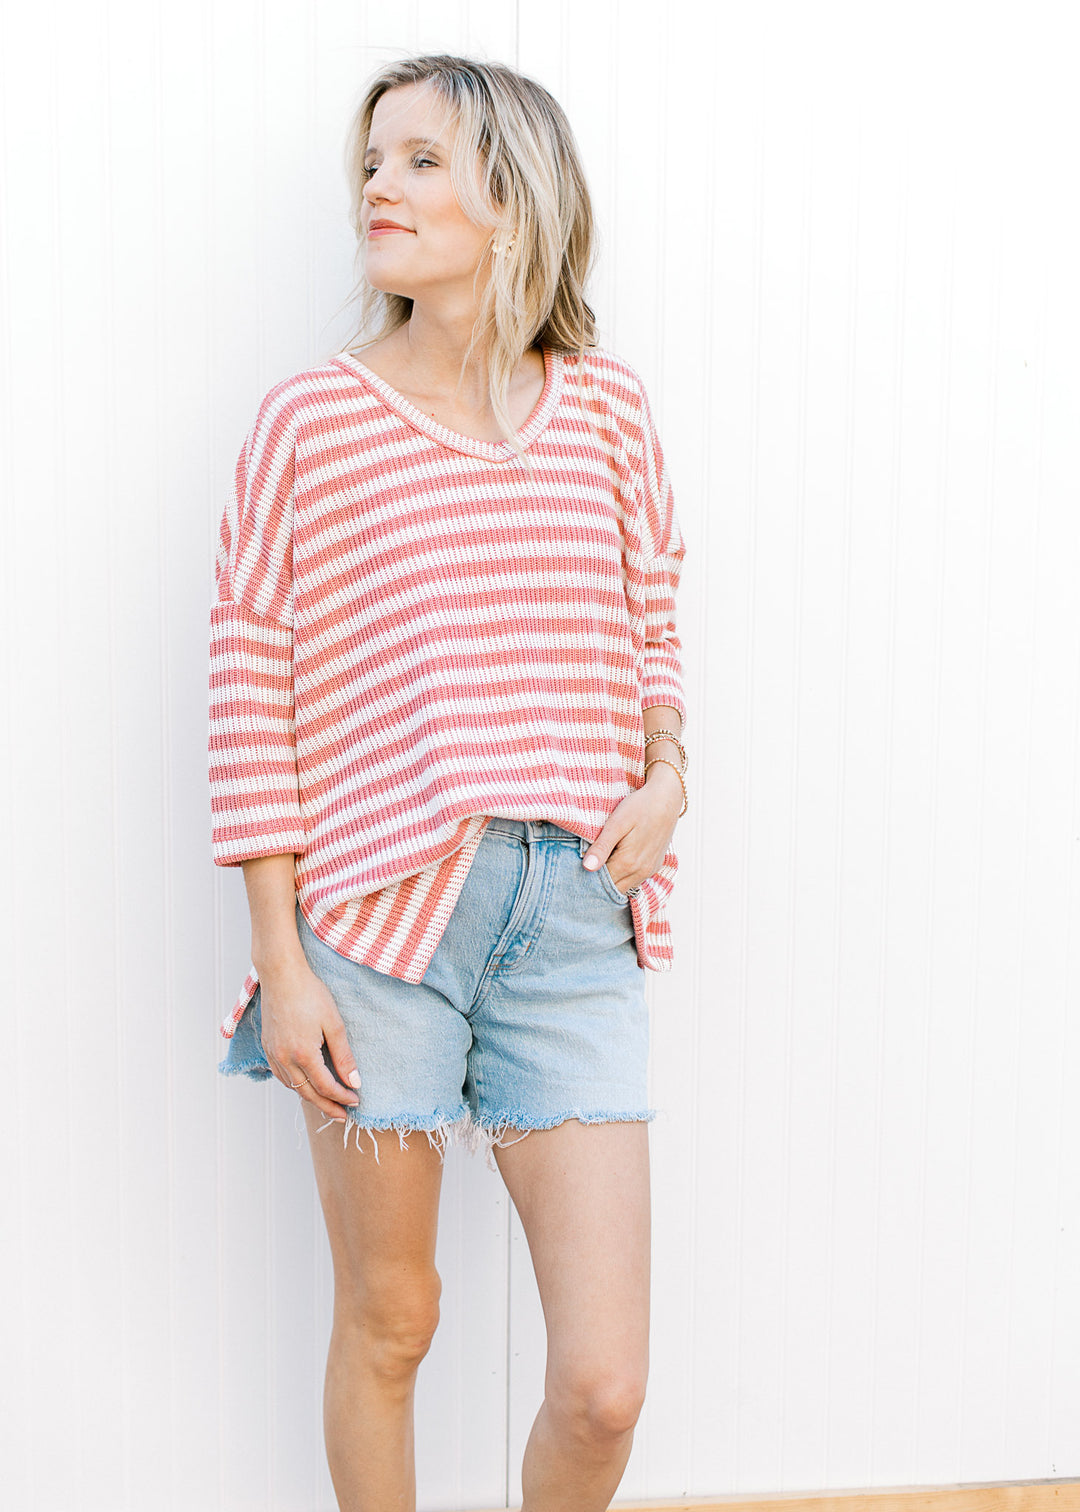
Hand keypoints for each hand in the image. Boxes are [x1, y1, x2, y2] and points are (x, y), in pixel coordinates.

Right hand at [257, 959, 361, 1122]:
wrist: (281, 976)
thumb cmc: (310, 994)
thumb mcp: (334, 1024)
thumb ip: (344, 1056)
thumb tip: (354, 1083)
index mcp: (303, 1054)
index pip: (326, 1087)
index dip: (342, 1097)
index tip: (356, 1101)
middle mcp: (284, 1059)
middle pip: (308, 1094)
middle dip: (327, 1107)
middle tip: (343, 1116)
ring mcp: (273, 1055)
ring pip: (293, 1087)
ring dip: (311, 1098)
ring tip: (327, 1103)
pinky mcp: (267, 1048)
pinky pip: (282, 1076)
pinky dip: (295, 1085)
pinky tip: (306, 1084)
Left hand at [581, 763, 683, 894]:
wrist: (667, 798)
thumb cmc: (640, 807)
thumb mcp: (616, 823)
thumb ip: (602, 847)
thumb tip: (587, 868)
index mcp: (628, 863)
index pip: (601, 883)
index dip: (587, 878)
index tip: (576, 869)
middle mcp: (641, 872)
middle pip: (613, 887)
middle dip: (598, 882)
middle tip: (584, 867)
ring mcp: (649, 870)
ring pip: (624, 886)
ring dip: (611, 879)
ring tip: (599, 863)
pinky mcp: (654, 866)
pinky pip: (634, 880)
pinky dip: (623, 876)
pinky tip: (615, 862)